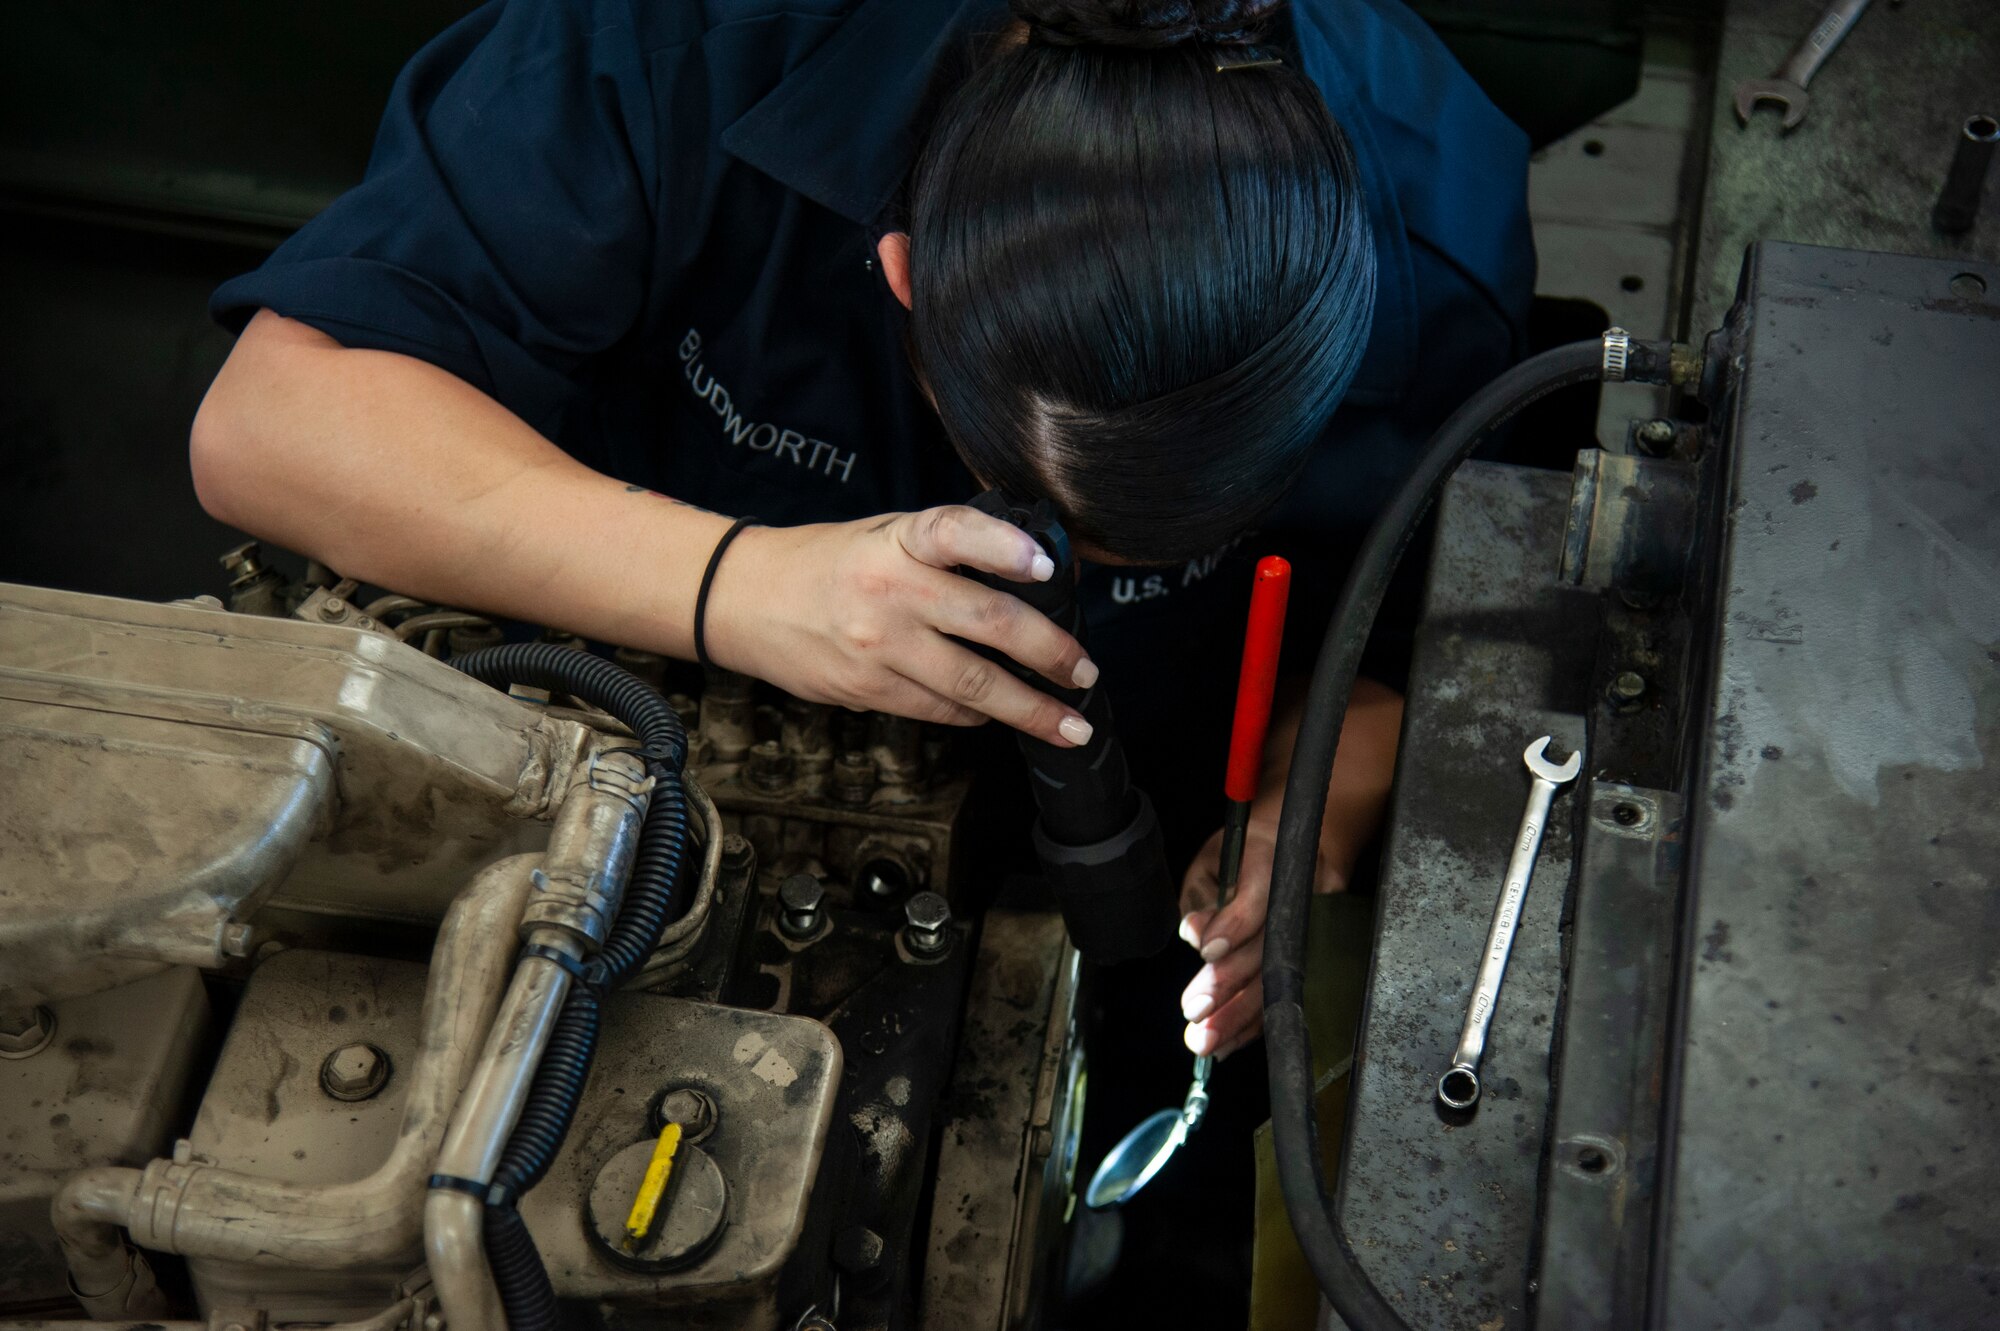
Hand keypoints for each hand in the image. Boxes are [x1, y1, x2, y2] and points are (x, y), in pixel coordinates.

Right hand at [703, 505, 1097, 746]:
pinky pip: (940, 708)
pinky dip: (977, 713)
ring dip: (1029, 708)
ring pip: (971, 683)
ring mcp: (877, 645)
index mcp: (897, 540)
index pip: (954, 532)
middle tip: (1085, 673)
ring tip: (1068, 725)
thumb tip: (1033, 581)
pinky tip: (998, 714)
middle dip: (1049, 653)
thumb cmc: (831, 562)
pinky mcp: (867, 689)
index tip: (1046, 565)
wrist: (746, 600)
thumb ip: (947, 553)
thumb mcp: (886, 536)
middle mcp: (889, 590)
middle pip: (986, 623)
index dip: (1003, 546)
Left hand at [1177, 810, 1348, 1061]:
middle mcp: (1305, 898)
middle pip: (1269, 949)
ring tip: (1205, 1038)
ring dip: (1240, 1016)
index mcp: (1275, 861)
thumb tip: (1194, 934)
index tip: (1204, 949)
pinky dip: (1256, 1023)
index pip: (1259, 898)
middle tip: (1194, 1011)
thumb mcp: (1218, 858)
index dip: (1234, 924)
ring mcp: (1319, 929)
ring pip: (1280, 980)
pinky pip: (1288, 995)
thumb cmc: (1250, 852)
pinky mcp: (1322, 954)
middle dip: (1230, 984)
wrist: (1310, 845)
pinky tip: (1228, 1041)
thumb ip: (1203, 896)